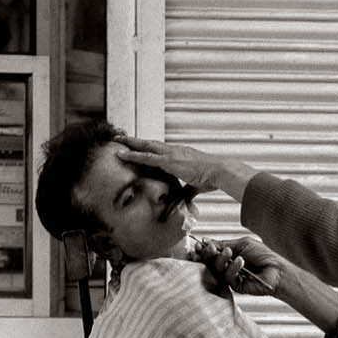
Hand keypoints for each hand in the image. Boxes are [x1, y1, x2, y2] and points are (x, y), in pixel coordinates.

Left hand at [120, 137, 257, 200]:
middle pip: (151, 144)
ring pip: (145, 146)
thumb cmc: (212, 178)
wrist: (219, 171)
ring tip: (117, 140)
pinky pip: (146, 157)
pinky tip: (121, 154)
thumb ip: (188, 191)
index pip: (161, 150)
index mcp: (180, 155)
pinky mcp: (168, 160)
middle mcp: (174, 150)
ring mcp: (170, 153)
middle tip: (123, 137)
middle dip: (136, 141)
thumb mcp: (197, 185)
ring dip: (131, 143)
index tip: (140, 146)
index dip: (149, 148)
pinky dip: (133, 155)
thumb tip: (186, 200)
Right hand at [194, 234, 284, 297]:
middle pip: (209, 262)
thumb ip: (224, 243)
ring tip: (229, 253)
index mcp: (228, 255)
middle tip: (210, 249)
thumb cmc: (263, 255)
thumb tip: (206, 241)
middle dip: (208, 254)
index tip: (198, 245)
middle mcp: (227, 266)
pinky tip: (241, 262)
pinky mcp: (235, 286)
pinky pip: (227, 277)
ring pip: (217, 269)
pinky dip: (232, 268)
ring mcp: (230, 277)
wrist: (276, 270)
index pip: (211, 253)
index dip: (203, 250)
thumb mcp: (242, 244)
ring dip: (221, 259)